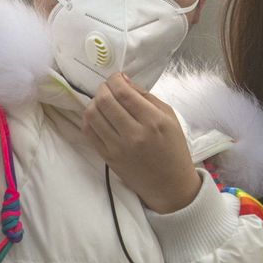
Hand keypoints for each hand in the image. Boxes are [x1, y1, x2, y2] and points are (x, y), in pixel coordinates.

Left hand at [82, 73, 202, 213]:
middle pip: (105, 101)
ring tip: (103, 101)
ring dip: (94, 102)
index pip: (124, 92)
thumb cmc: (173, 149)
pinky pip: (89, 131)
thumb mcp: (170, 118)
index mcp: (154, 121)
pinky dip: (90, 119)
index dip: (115, 80)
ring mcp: (118, 147)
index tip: (117, 78)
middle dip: (103, 88)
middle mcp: (134, 134)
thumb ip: (147, 97)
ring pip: (92, 114)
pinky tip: (99, 116)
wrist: (170, 185)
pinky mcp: (107, 157)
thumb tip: (124, 81)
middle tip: (108, 88)